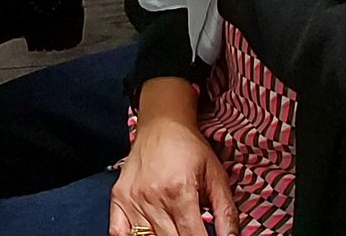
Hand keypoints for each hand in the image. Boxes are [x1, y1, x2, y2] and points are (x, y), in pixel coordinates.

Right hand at [112, 94, 236, 235]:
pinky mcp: (119, 197)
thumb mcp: (216, 177)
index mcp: (180, 191)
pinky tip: (147, 234)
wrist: (162, 122)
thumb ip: (227, 213)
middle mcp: (153, 197)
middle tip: (190, 231)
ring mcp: (132, 198)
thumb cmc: (190, 148)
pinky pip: (118, 232)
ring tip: (175, 229)